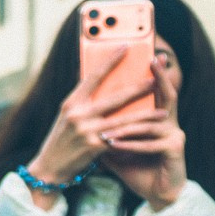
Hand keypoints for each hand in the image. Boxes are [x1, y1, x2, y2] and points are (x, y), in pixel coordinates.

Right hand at [22, 43, 156, 209]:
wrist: (49, 168)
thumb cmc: (61, 140)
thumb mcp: (67, 117)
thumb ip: (84, 102)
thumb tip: (103, 84)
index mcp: (71, 102)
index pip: (94, 76)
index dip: (111, 60)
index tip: (126, 47)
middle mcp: (78, 114)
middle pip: (115, 97)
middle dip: (138, 88)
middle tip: (156, 80)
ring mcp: (87, 130)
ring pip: (124, 119)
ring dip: (146, 115)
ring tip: (164, 111)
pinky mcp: (95, 146)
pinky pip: (122, 137)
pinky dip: (138, 134)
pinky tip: (151, 132)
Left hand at [99, 58, 186, 209]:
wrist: (157, 193)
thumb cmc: (136, 167)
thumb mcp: (116, 145)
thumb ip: (106, 128)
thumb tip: (84, 110)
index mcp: (157, 119)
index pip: (157, 91)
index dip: (156, 73)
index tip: (151, 55)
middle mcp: (171, 123)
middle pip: (167, 95)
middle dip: (158, 78)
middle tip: (150, 62)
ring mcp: (176, 135)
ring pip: (149, 123)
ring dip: (125, 126)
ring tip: (104, 129)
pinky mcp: (175, 150)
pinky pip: (150, 144)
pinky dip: (131, 145)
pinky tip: (114, 146)